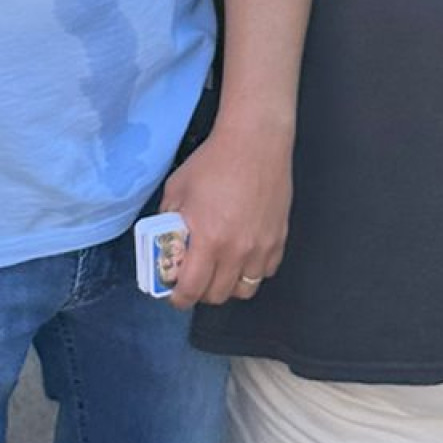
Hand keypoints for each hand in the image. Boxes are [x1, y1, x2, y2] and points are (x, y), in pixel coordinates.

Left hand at [155, 120, 292, 308]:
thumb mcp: (177, 190)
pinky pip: (265, 272)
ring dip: (227, 285)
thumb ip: (169, 220)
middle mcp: (237, 249)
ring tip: (218, 270)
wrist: (254, 143)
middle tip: (193, 280)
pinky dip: (251, 271)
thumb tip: (164, 241)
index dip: (179, 299)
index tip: (174, 295)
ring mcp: (261, 247)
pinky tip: (241, 255)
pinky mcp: (278, 239)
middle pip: (218, 296)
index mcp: (208, 239)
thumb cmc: (214, 162)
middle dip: (201, 293)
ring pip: (244, 289)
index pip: (191, 289)